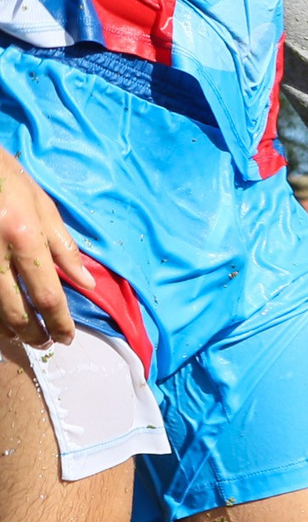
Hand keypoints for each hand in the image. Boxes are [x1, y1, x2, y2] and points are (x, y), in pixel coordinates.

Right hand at [0, 147, 91, 347]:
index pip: (47, 295)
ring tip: (24, 337)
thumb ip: (64, 247)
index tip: (67, 337)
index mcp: (24, 238)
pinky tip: (2, 319)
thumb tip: (84, 282)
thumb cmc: (7, 178)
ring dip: (9, 330)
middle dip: (33, 334)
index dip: (59, 322)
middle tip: (45, 343)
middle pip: (16, 311)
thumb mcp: (43, 206)